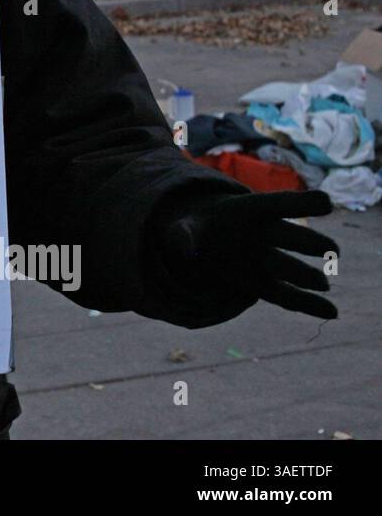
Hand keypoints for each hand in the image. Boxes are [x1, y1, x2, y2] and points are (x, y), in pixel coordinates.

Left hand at [153, 190, 339, 318]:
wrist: (202, 240)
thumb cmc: (198, 226)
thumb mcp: (185, 225)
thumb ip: (184, 234)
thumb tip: (185, 247)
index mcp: (248, 211)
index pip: (278, 204)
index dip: (301, 202)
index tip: (326, 202)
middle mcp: (264, 234)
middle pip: (289, 236)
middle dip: (307, 242)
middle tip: (331, 250)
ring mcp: (266, 259)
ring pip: (289, 267)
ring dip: (306, 277)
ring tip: (322, 285)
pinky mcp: (262, 284)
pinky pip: (287, 294)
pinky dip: (309, 304)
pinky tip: (331, 312)